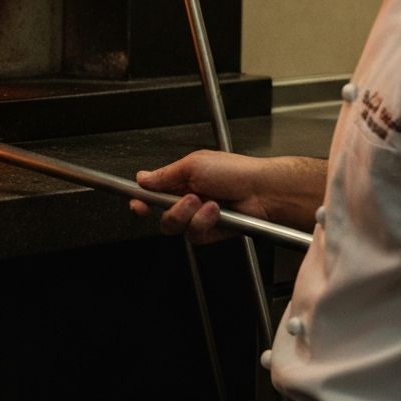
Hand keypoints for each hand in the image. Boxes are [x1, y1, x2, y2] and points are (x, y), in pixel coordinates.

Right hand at [130, 149, 274, 244]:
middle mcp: (188, 199)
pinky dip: (204, 223)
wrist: (263, 190)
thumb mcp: (194, 164)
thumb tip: (141, 178)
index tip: (137, 204)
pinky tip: (217, 213)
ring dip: (190, 215)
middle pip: (161, 214)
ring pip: (175, 227)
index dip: (142, 200)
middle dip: (171, 210)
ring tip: (207, 203)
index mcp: (181, 180)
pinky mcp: (210, 232)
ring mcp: (198, 217)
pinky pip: (194, 235)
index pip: (153, 193)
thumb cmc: (235, 171)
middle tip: (185, 201)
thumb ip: (164, 174)